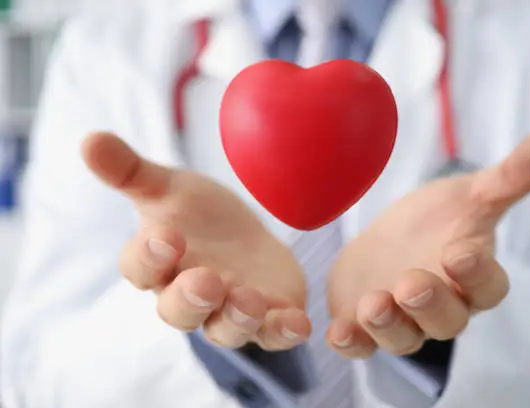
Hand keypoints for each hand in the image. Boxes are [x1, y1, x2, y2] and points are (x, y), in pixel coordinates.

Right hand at [82, 132, 309, 350]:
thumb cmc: (198, 216)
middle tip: (205, 281)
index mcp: (160, 264)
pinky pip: (273, 334)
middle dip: (190, 299)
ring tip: (248, 298)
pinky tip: (298, 322)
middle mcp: (190, 296)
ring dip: (236, 318)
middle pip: (179, 312)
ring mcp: (229, 311)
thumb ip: (131, 171)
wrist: (244, 235)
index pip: (141, 270)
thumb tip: (89, 139)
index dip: (149, 257)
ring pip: (225, 329)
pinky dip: (284, 332)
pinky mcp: (267, 317)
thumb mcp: (169, 187)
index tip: (166, 236)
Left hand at [326, 132, 529, 357]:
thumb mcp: (467, 195)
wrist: (389, 241)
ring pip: (403, 338)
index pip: (488, 288)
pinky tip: (336, 332)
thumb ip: (508, 177)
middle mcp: (441, 308)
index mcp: (472, 279)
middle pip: (446, 320)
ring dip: (389, 324)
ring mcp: (403, 322)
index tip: (460, 251)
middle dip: (430, 302)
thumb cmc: (435, 222)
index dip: (477, 274)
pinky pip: (362, 346)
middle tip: (412, 282)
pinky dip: (352, 343)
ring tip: (373, 303)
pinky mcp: (365, 327)